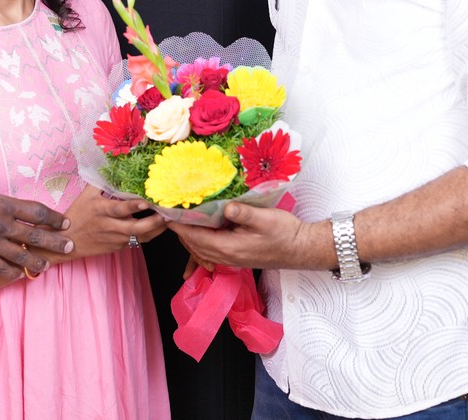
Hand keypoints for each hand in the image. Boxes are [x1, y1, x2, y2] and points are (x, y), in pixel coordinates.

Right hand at [0, 178, 73, 277]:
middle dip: (55, 242)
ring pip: (21, 255)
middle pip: (35, 235)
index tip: (65, 223)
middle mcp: (0, 224)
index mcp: (3, 203)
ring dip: (37, 262)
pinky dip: (12, 272)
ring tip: (48, 266)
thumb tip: (5, 202)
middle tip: (69, 247)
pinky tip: (20, 275)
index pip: (37, 212)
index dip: (54, 218)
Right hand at [38, 187, 166, 261]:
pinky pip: (136, 242)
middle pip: (135, 228)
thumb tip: (115, 163)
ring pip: (140, 237)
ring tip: (169, 220)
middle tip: (167, 214)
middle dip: (153, 222)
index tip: (147, 202)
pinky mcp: (118, 248)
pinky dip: (148, 235)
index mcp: (101, 210)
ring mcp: (115, 239)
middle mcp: (109, 226)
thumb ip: (102, 181)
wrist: (66, 241)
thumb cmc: (77, 214)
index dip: (134, 207)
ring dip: (156, 229)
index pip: (120, 209)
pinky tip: (159, 227)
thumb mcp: (86, 194)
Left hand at [172, 201, 316, 270]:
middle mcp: (226, 256)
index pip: (196, 237)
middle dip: (180, 231)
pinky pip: (210, 252)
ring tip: (179, 220)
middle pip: (194, 245)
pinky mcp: (235, 256)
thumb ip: (243, 213)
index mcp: (229, 247)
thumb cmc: (285, 233)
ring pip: (200, 249)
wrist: (300, 249)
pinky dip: (199, 245)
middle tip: (169, 213)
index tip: (166, 214)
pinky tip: (195, 239)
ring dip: (189, 237)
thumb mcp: (265, 219)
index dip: (179, 226)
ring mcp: (230, 258)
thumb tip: (225, 207)